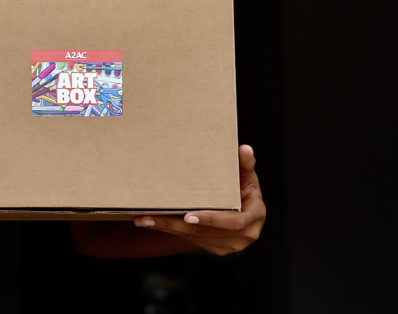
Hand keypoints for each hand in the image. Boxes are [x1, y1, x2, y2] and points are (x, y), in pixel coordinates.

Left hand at [133, 144, 265, 255]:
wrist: (243, 209)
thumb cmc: (244, 187)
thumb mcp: (246, 176)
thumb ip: (244, 165)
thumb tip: (245, 149)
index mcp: (254, 217)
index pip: (233, 222)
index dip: (211, 219)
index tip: (188, 216)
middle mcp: (243, 236)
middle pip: (205, 232)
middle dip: (175, 224)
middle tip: (148, 218)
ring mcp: (228, 245)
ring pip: (193, 236)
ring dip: (166, 228)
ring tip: (142, 219)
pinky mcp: (215, 248)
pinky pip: (190, 238)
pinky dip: (170, 230)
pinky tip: (150, 222)